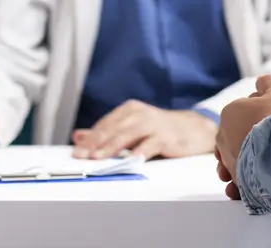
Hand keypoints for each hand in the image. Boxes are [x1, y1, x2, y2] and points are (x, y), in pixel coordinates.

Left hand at [71, 100, 216, 159]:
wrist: (194, 129)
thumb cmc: (160, 130)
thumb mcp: (132, 128)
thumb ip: (106, 133)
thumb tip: (78, 136)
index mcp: (129, 110)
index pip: (105, 124)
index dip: (90, 139)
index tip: (77, 151)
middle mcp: (140, 114)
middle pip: (113, 129)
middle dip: (95, 143)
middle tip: (81, 155)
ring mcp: (153, 124)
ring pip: (128, 135)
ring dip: (111, 146)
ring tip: (98, 157)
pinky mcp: (166, 136)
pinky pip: (150, 144)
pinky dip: (140, 152)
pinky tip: (131, 160)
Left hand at [215, 76, 270, 199]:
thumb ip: (269, 83)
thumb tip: (263, 82)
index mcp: (230, 112)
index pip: (246, 109)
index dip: (264, 110)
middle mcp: (223, 136)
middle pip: (242, 133)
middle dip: (254, 135)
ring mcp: (228, 159)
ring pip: (241, 156)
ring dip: (250, 158)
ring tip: (266, 160)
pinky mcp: (236, 178)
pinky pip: (241, 178)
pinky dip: (248, 178)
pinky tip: (260, 175)